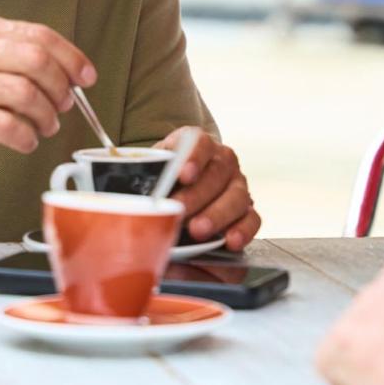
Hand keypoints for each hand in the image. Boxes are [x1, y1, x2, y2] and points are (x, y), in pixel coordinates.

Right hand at [0, 17, 96, 168]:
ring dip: (46, 116)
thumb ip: (10, 60)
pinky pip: (4, 126)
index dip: (71, 58)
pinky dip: (25, 137)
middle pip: (37, 62)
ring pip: (24, 94)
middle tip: (63, 107)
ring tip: (44, 127)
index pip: (39, 36)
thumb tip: (65, 76)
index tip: (87, 77)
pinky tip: (24, 141)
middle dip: (61, 89)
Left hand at [157, 127, 260, 247]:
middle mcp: (222, 161)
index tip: (183, 174)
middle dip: (198, 195)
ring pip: (237, 196)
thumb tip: (131, 197)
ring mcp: (238, 185)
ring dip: (217, 214)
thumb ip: (145, 178)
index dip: (193, 157)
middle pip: (217, 172)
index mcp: (198, 145)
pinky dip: (243, 230)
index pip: (199, 142)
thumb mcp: (150, 174)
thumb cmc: (161, 183)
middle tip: (180, 210)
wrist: (175, 195)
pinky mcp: (247, 210)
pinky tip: (230, 242)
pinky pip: (252, 219)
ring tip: (198, 231)